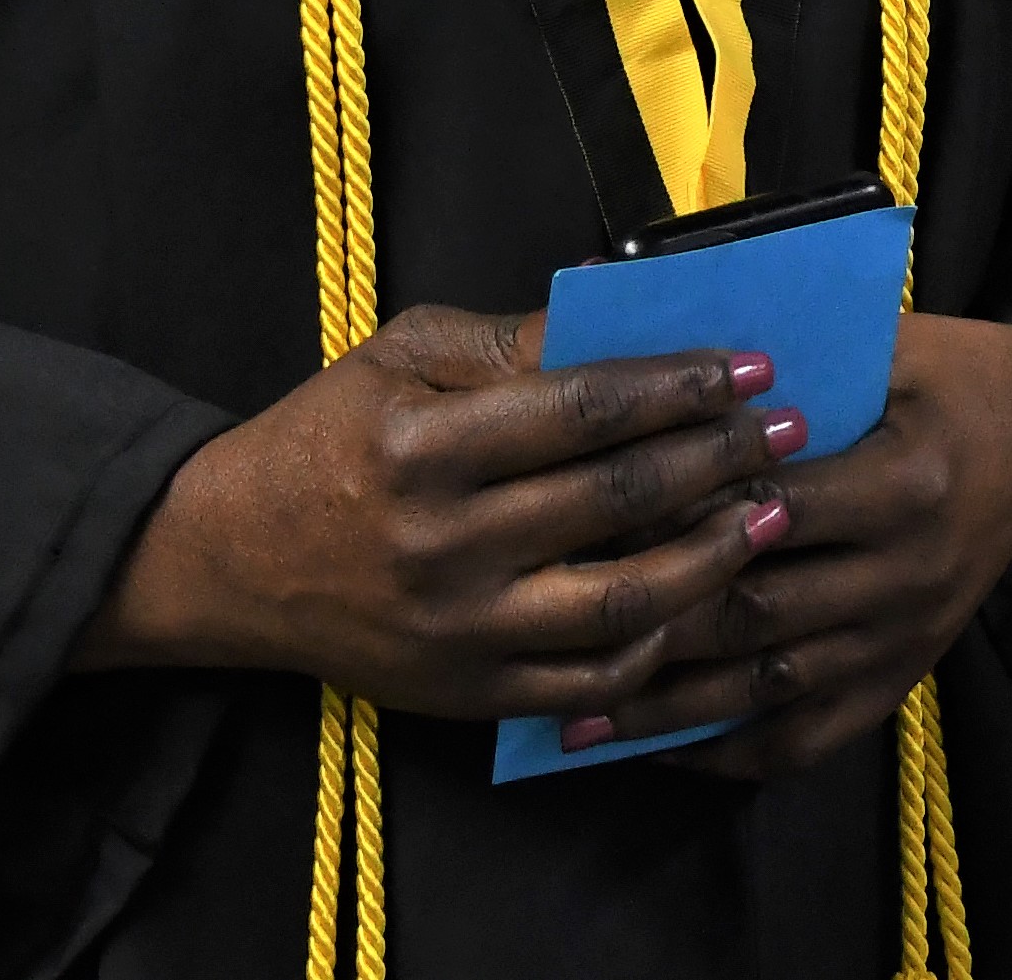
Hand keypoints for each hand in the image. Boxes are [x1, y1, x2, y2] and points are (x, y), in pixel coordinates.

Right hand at [75, 304, 805, 719]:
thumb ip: (511, 341)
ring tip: (768, 515)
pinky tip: (696, 601)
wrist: (225, 560)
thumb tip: (628, 318)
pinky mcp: (465, 693)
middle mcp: (444, 544)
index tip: (745, 364)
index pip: (583, 411)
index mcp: (424, 446)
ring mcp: (459, 630)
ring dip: (711, 558)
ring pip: (621, 604)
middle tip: (786, 429)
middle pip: (617, 500)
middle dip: (719, 459)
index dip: (676, 386)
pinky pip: (588, 684)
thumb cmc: (327, 437)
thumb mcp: (399, 356)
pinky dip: (655, 647)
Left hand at [595, 313, 1011, 775]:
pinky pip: (808, 736)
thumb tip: (653, 358)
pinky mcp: (903, 678)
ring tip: (574, 716)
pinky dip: (732, 751)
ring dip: (668, 708)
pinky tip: (660, 748)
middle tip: (549, 630)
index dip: (674, 516)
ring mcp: (905, 639)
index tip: (582, 521)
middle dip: (649, 623)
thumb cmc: (948, 374)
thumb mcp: (884, 344)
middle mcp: (907, 573)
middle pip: (756, 610)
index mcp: (903, 483)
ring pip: (768, 686)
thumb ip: (786, 363)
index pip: (765, 510)